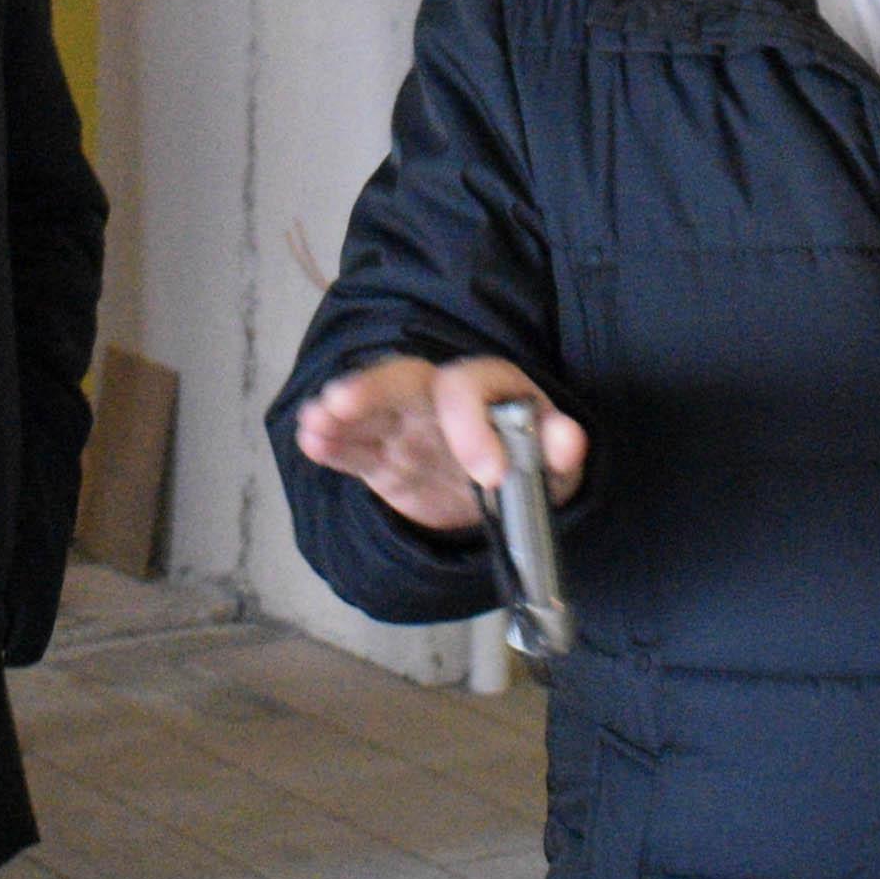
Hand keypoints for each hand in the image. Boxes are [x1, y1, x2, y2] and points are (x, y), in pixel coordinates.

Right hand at [292, 355, 581, 537]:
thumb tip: (568, 441)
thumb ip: (560, 448)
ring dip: (340, 413)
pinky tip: (310, 440)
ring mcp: (405, 426)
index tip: (490, 474)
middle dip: (371, 389)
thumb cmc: (532, 465)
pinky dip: (331, 443)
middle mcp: (439, 398)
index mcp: (486, 390)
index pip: (469, 388)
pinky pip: (354, 447)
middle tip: (341, 402)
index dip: (475, 425)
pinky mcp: (383, 459)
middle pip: (402, 380)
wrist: (503, 498)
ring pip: (368, 410)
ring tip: (315, 420)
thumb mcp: (557, 463)